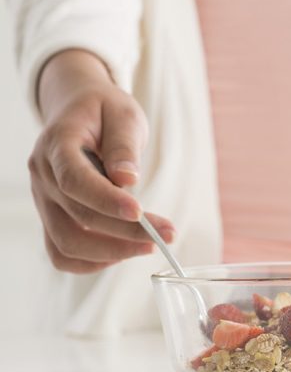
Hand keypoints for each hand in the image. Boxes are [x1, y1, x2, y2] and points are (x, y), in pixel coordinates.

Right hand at [28, 49, 174, 272]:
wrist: (78, 109)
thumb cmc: (104, 110)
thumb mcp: (123, 114)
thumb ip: (123, 145)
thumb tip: (127, 179)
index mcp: (57, 144)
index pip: (75, 180)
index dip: (106, 201)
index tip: (141, 213)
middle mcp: (43, 175)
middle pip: (77, 217)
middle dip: (125, 231)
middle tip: (168, 234)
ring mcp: (44, 199)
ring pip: (66, 243)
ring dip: (111, 252)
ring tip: (151, 244)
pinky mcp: (52, 216)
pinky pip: (61, 252)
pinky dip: (91, 262)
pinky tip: (124, 252)